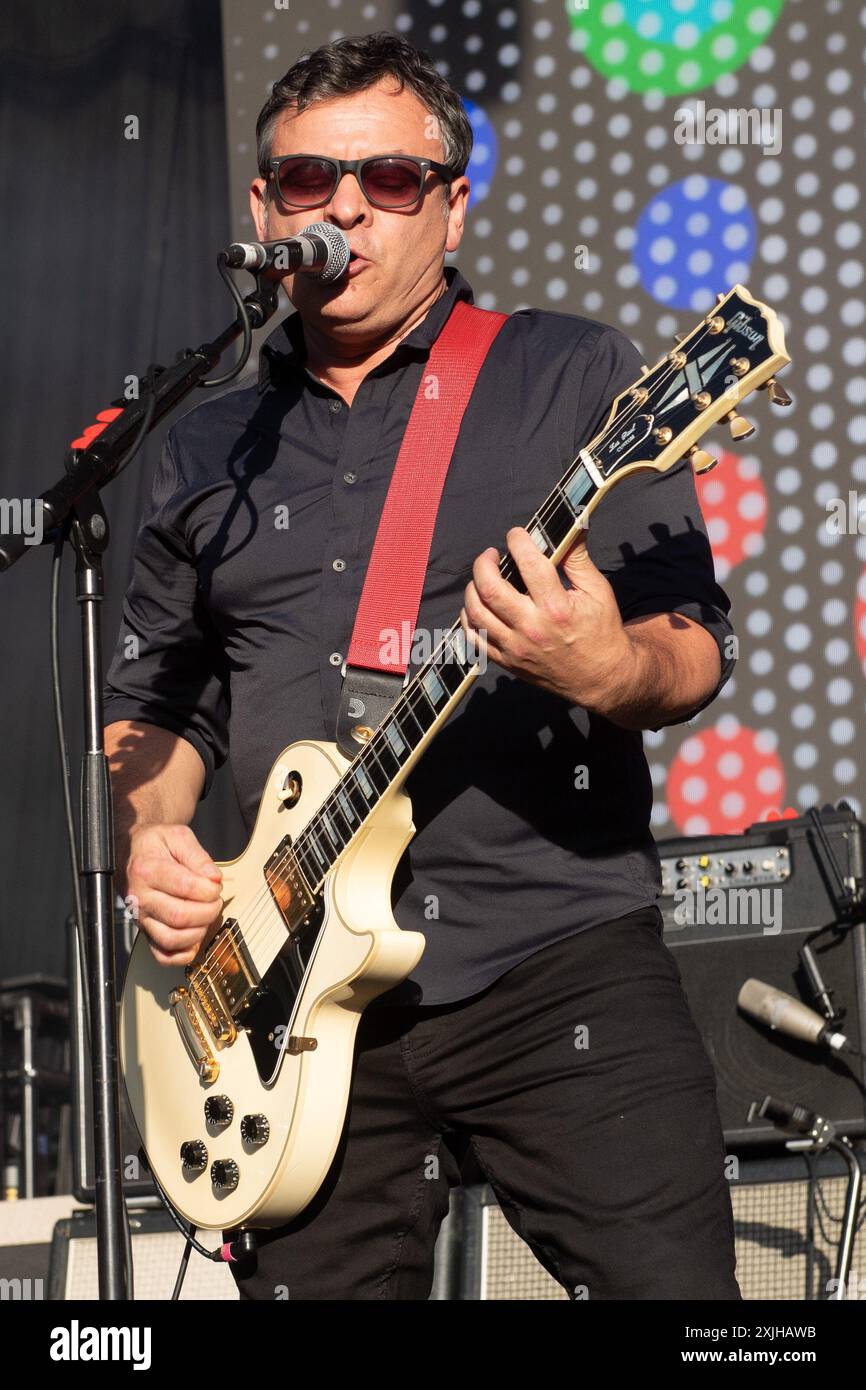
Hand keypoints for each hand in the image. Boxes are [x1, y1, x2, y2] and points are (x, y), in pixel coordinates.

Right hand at [124, 824, 222, 966]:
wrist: (132, 852)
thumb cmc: (156, 845)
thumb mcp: (177, 837)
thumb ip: (198, 856)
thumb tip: (214, 879)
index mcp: (146, 870)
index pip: (185, 887)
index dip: (209, 889)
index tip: (216, 884)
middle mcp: (140, 897)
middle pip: (179, 916)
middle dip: (207, 910)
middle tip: (215, 900)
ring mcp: (141, 918)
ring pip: (171, 939)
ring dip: (198, 932)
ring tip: (205, 915)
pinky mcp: (145, 932)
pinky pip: (162, 955)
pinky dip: (183, 954)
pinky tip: (194, 937)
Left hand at [460, 526, 634, 709]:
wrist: (601, 678)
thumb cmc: (601, 631)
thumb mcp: (598, 591)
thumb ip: (578, 558)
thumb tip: (571, 526)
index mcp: (557, 608)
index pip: (529, 564)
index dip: (518, 541)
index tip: (516, 534)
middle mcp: (532, 628)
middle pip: (490, 588)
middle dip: (484, 563)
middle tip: (491, 555)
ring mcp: (516, 648)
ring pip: (476, 612)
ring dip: (473, 587)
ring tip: (483, 577)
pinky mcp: (508, 662)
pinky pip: (475, 638)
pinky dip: (469, 617)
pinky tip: (478, 604)